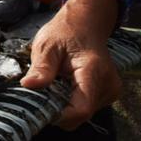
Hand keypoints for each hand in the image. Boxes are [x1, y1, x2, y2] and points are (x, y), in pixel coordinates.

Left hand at [21, 0, 122, 126]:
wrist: (86, 24)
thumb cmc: (65, 33)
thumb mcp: (47, 46)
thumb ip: (41, 67)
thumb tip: (28, 85)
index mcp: (94, 72)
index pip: (81, 109)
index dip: (60, 116)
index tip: (40, 109)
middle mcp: (108, 84)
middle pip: (81, 114)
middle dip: (59, 109)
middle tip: (44, 90)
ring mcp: (111, 90)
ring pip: (83, 114)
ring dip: (65, 105)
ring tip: (57, 84)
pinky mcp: (109, 93)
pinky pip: (87, 107)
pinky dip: (72, 102)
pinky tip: (66, 86)